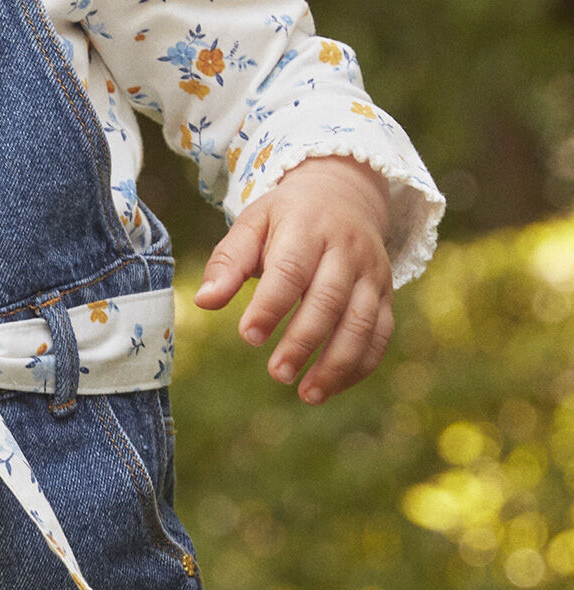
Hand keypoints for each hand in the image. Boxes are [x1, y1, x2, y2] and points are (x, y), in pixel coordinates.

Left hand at [193, 156, 393, 403]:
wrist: (343, 195)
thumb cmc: (286, 217)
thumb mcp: (253, 224)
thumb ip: (228, 262)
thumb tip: (205, 302)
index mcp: (307, 227)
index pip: (290, 269)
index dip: (271, 305)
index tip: (248, 337)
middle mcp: (346, 249)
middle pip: (329, 299)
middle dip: (304, 340)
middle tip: (277, 374)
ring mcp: (371, 273)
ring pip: (362, 322)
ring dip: (337, 363)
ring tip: (307, 394)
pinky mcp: (385, 293)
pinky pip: (381, 334)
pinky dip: (360, 365)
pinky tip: (331, 388)